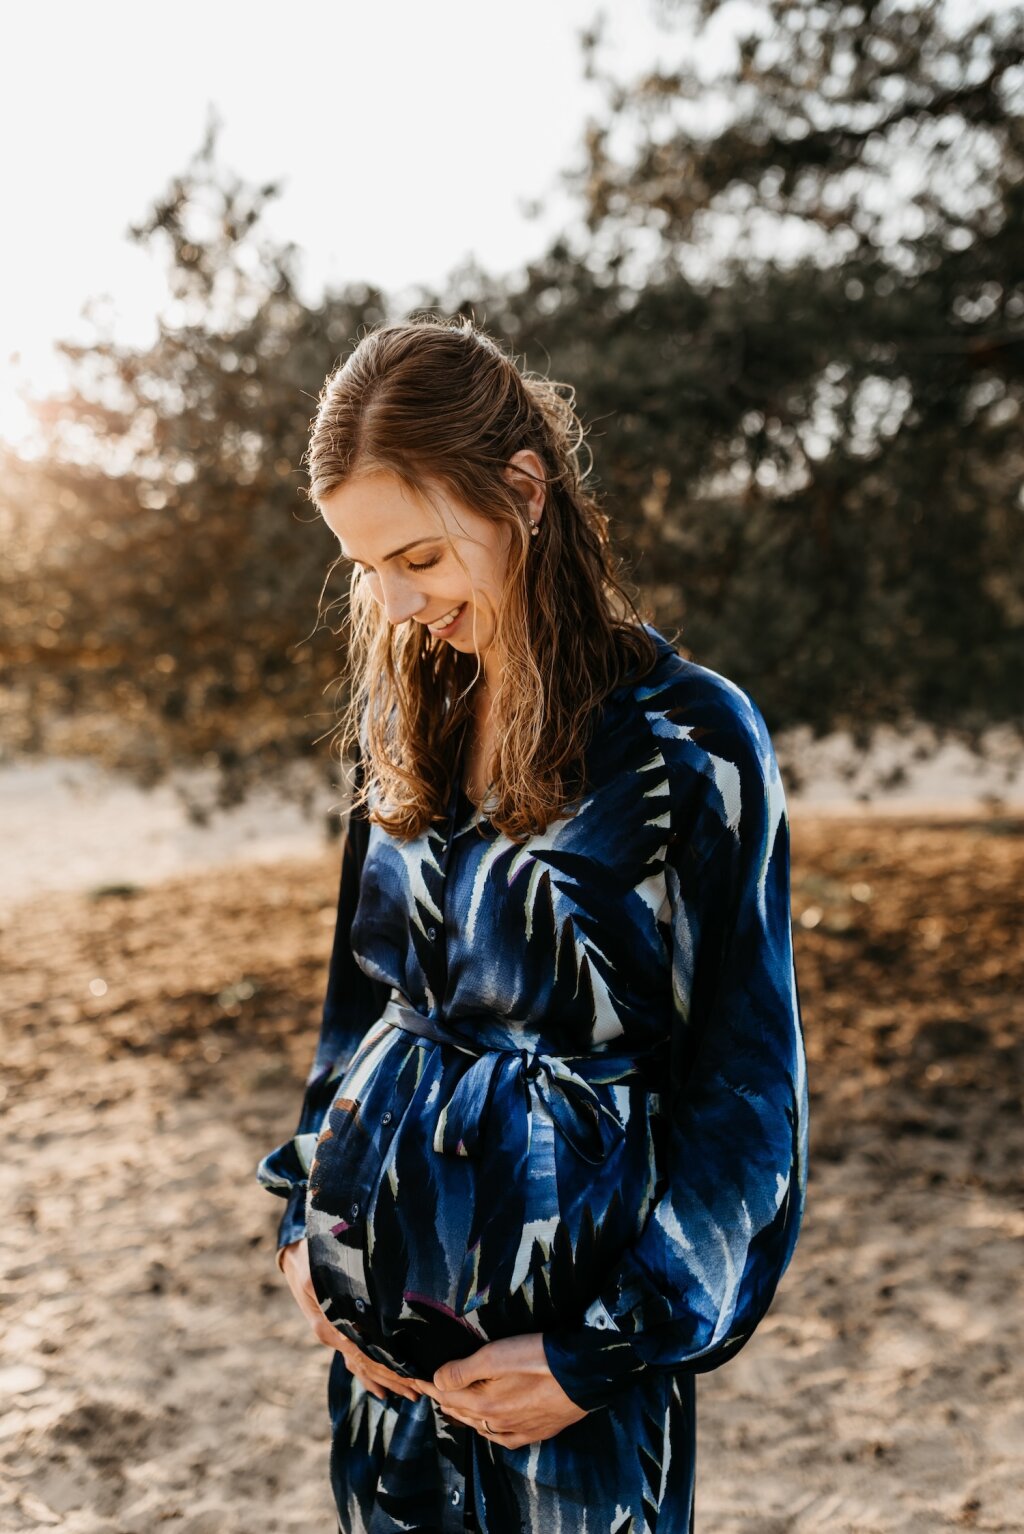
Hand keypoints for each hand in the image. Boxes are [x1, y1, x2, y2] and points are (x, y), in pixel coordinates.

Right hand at [276, 1238, 429, 1404]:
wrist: (296, 1257)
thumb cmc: (314, 1257)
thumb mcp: (323, 1273)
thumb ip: (342, 1293)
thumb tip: (364, 1318)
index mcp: (331, 1325)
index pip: (367, 1355)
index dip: (390, 1369)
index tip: (415, 1378)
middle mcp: (333, 1335)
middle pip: (368, 1365)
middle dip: (394, 1380)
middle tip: (421, 1394)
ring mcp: (334, 1336)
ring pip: (362, 1366)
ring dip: (385, 1381)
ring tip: (410, 1396)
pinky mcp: (336, 1332)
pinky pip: (353, 1360)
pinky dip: (367, 1377)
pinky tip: (380, 1391)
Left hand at [423, 1333, 588, 1447]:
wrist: (584, 1375)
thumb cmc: (538, 1360)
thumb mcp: (496, 1355)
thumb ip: (462, 1370)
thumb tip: (436, 1380)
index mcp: (483, 1404)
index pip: (445, 1394)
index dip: (427, 1385)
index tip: (412, 1378)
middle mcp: (496, 1423)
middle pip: (461, 1411)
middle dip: (443, 1399)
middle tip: (430, 1388)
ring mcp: (516, 1431)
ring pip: (480, 1425)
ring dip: (463, 1414)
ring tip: (452, 1404)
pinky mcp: (535, 1432)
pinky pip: (502, 1436)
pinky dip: (488, 1429)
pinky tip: (489, 1426)